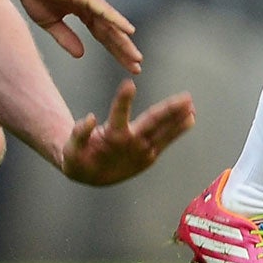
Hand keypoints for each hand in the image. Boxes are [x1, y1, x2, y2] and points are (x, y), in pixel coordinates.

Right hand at [7, 0, 141, 72]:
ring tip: (136, 58)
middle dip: (124, 51)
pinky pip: (103, 10)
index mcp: (83, 10)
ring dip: (124, 42)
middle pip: (111, 31)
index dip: (115, 51)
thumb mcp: (50, 22)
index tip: (127, 66)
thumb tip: (81, 55)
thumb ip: (66, 37)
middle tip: (137, 68)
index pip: (103, 34)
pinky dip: (117, 20)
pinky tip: (129, 31)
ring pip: (110, 24)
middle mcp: (91, 3)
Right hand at [60, 80, 196, 185]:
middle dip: (170, 110)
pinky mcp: (150, 156)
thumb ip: (79, 133)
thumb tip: (89, 118)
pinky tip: (190, 118)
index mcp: (112, 138)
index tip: (129, 84)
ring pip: (164, 131)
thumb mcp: (71, 149)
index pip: (118, 115)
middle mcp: (131, 144)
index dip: (123, 100)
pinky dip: (179, 130)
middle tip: (186, 97)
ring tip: (192, 105)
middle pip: (152, 123)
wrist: (93, 178)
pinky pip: (167, 140)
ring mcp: (143, 151)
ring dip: (179, 118)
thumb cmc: (80, 158)